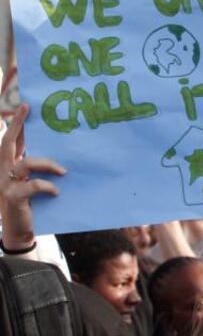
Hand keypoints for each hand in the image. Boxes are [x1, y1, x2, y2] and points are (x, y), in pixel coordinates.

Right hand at [0, 104, 64, 248]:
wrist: (19, 230)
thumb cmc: (28, 203)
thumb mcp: (30, 181)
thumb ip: (35, 165)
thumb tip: (54, 147)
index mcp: (7, 166)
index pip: (10, 141)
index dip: (16, 123)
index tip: (26, 106)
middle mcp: (2, 171)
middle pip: (7, 144)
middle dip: (17, 125)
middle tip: (29, 109)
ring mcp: (5, 184)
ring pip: (25, 163)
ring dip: (47, 164)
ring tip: (63, 172)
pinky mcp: (13, 197)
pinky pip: (33, 186)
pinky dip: (47, 186)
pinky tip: (56, 192)